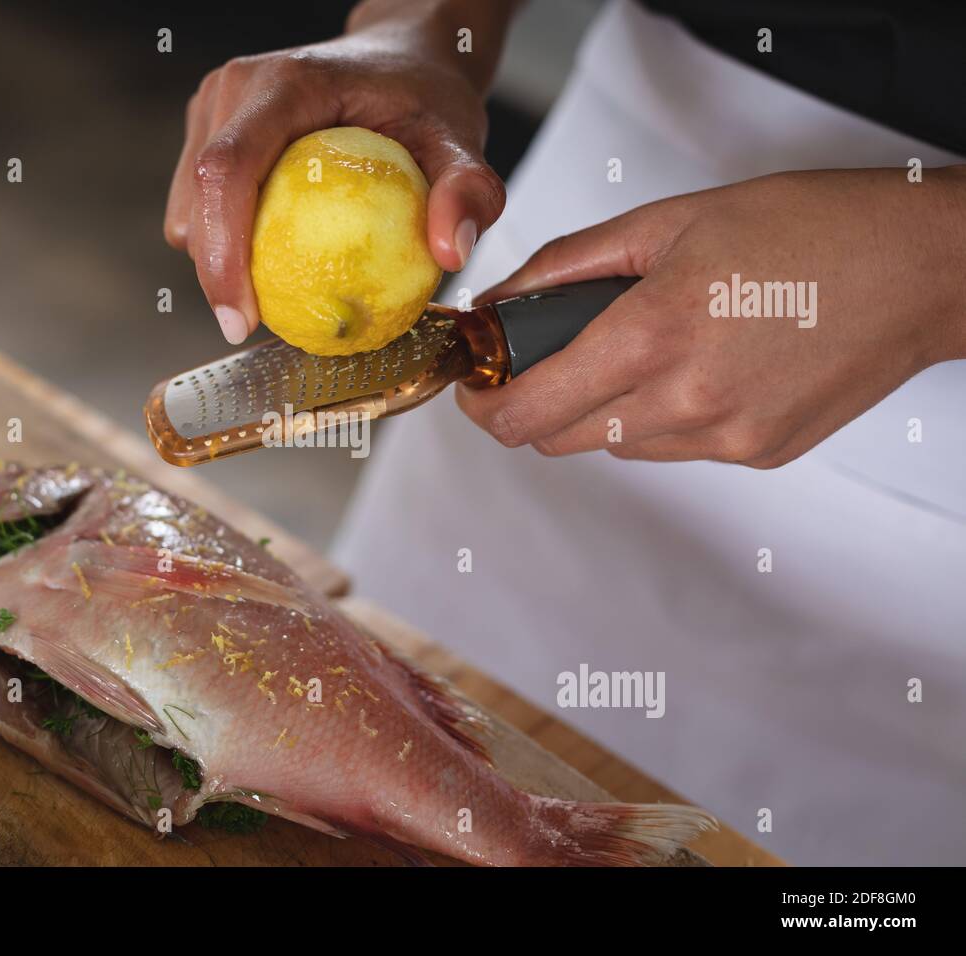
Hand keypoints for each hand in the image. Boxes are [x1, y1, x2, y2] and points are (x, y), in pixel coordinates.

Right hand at [164, 0, 516, 342]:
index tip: (240, 319)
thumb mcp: (460, 136)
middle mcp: (233, 92)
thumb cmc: (423, 94)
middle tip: (255, 325)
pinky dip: (227, 246)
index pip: (227, 171)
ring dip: (218, 261)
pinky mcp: (210, 134)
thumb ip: (468, 189)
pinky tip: (269, 267)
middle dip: (216, 274)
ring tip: (269, 291)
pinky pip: (202, 207)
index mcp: (281, 85)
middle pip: (197, 198)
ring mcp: (214, 113)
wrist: (400, 58)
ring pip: (190, 209)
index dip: (221, 252)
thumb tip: (451, 253)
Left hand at [457, 167, 965, 466]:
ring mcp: (725, 439)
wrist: (923, 268)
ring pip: (614, 448)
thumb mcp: (669, 222)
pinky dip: (657, 416)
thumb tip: (500, 305)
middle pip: (558, 441)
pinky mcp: (758, 455)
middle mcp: (685, 403)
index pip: (527, 415)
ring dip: (600, 409)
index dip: (484, 405)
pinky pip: (671, 449)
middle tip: (543, 358)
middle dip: (534, 403)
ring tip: (643, 347)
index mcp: (652, 337)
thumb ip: (567, 268)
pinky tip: (696, 366)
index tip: (478, 382)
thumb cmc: (807, 227)